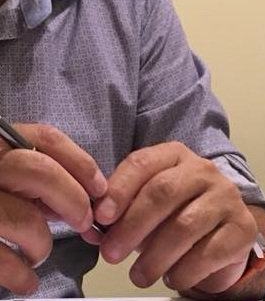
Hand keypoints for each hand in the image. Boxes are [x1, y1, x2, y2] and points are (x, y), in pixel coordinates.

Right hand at [0, 123, 107, 293]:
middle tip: (84, 222)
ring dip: (43, 243)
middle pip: (40, 172)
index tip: (100, 189)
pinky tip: (26, 280)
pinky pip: (0, 259)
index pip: (45, 139)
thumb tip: (84, 203)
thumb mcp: (7, 177)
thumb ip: (41, 182)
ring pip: (24, 219)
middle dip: (73, 200)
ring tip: (38, 254)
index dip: (81, 164)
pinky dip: (20, 274)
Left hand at [89, 142, 257, 292]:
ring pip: (184, 225)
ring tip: (139, 275)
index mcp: (175, 157)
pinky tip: (173, 276)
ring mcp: (227, 198)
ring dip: (154, 257)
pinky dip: (183, 271)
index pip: (143, 163)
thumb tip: (93, 227)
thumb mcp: (146, 208)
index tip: (101, 217)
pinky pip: (208, 253)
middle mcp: (204, 171)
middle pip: (163, 191)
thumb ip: (120, 211)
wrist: (222, 241)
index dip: (119, 189)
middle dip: (132, 225)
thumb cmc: (175, 219)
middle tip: (111, 254)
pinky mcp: (242, 228)